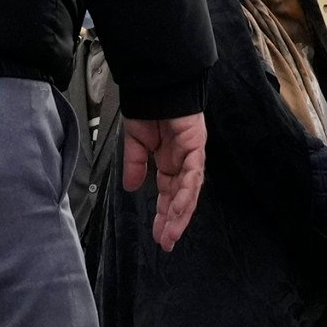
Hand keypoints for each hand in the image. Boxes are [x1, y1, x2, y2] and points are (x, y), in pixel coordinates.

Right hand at [125, 112, 206, 249]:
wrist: (154, 84)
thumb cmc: (147, 106)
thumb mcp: (135, 142)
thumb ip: (135, 165)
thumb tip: (130, 188)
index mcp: (168, 161)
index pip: (168, 194)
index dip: (163, 215)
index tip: (158, 235)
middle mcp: (182, 161)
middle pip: (180, 197)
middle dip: (173, 221)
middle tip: (165, 242)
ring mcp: (191, 155)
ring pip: (189, 191)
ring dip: (180, 214)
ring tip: (170, 234)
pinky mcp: (196, 146)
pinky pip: (193, 174)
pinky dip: (186, 192)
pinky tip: (178, 208)